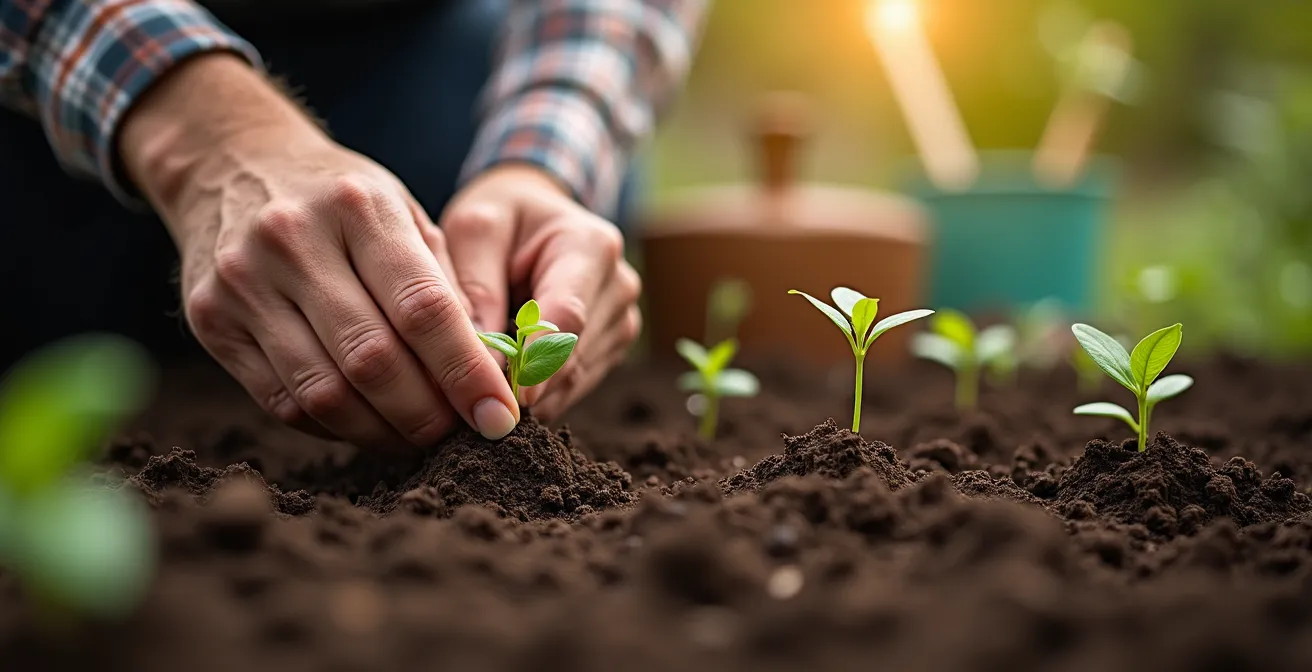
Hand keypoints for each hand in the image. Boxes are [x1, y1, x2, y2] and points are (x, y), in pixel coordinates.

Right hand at [119, 54, 519, 448]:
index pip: (423, 308)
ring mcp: (243, 282)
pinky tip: (368, 425)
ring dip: (383, 433)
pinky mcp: (210, 319)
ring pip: (324, 393)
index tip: (499, 418)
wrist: (231, 161)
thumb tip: (486, 374)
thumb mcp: (403, 213)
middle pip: (372, 360)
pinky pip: (283, 401)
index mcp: (359, 207)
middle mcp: (294, 241)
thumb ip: (445, 287)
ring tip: (419, 439)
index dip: (466, 373)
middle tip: (461, 437)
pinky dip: (335, 426)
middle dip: (427, 415)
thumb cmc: (342, 198)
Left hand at [440, 164, 641, 419]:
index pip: (568, 315)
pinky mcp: (612, 345)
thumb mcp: (474, 230)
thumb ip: (476, 289)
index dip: (539, 361)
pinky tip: (508, 381)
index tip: (510, 398)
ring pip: (575, 377)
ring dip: (532, 390)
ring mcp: (622, 318)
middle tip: (473, 401)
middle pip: (574, 354)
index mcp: (591, 245)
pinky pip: (576, 384)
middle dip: (525, 382)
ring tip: (486, 383)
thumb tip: (482, 362)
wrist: (533, 216)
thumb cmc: (500, 218)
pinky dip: (541, 391)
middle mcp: (618, 285)